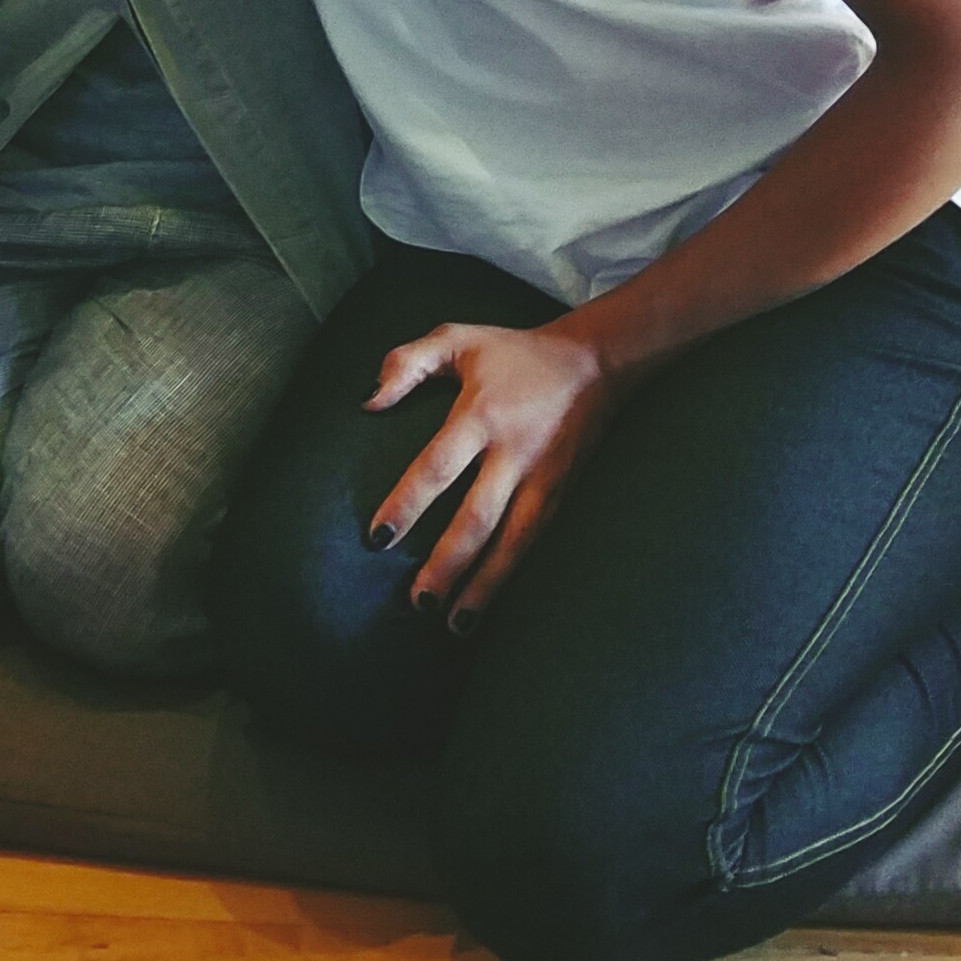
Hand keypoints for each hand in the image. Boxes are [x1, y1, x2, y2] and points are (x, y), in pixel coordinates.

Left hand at [366, 317, 625, 627]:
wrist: (593, 363)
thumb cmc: (513, 352)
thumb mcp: (457, 338)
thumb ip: (406, 362)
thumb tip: (367, 402)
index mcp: (480, 413)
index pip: (437, 466)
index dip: (407, 503)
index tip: (377, 537)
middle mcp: (513, 451)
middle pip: (476, 518)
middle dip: (446, 562)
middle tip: (418, 599)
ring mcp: (542, 478)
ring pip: (512, 543)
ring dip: (484, 586)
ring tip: (453, 622)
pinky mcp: (563, 494)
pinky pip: (536, 543)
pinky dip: (514, 576)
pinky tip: (493, 604)